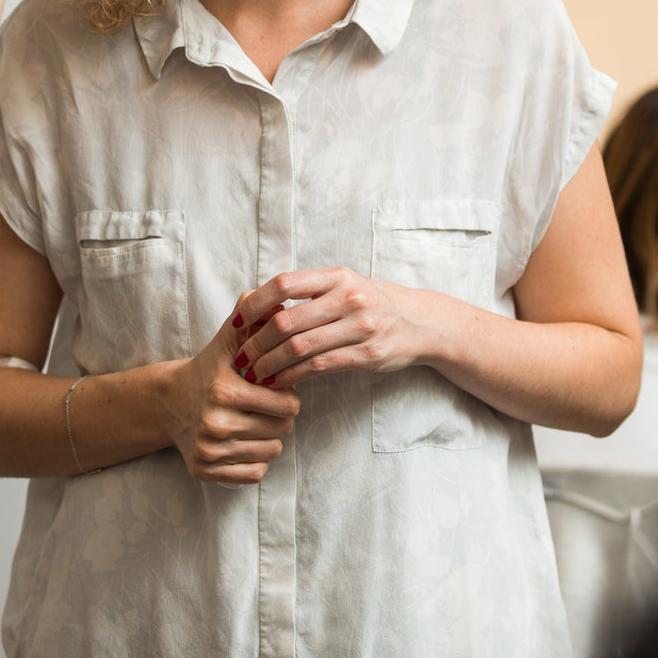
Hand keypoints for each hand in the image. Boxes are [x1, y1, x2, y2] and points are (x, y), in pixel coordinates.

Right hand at [157, 306, 301, 484]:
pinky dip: (255, 460)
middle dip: (280, 416)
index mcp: (224, 391)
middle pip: (283, 429)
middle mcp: (215, 424)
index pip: (287, 403)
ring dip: (269, 437)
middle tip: (264, 406)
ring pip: (272, 451)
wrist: (168, 403)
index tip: (271, 388)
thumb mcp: (226, 342)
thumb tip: (271, 297)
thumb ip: (249, 318)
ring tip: (253, 422)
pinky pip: (255, 473)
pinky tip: (243, 441)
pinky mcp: (204, 471)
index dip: (286, 394)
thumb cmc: (208, 370)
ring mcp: (209, 450)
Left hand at [233, 268, 443, 388]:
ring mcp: (360, 326)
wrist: (420, 323)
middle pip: (287, 320)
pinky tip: (278, 381)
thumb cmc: (372, 304)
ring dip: (270, 363)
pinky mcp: (367, 355)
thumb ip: (310, 292)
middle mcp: (348, 298)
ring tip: (253, 373)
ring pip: (300, 347)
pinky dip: (292, 376)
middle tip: (240, 357)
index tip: (237, 322)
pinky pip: (319, 367)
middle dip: (257, 342)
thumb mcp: (345, 286)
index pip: (285, 284)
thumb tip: (258, 303)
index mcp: (337, 277)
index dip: (255, 303)